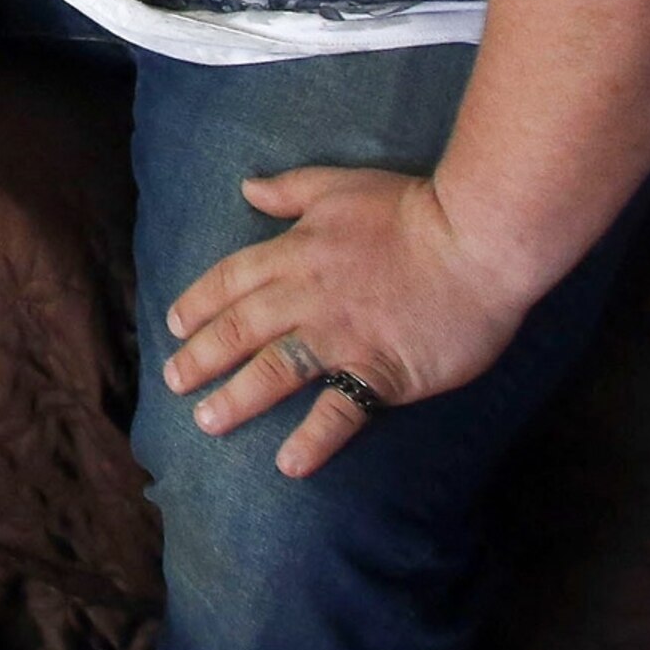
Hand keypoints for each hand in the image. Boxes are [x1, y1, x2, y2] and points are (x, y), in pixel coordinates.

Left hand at [162, 168, 531, 476]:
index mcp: (294, 253)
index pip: (230, 281)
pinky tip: (289, 465)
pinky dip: (312, 440)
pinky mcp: (381, 371)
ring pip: (274, 371)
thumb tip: (247, 188)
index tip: (174, 326)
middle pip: (239, 330)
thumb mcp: (339, 185)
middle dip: (200, 358)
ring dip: (236, 399)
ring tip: (207, 423)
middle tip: (173, 382)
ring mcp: (342, 337)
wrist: (476, 240)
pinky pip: (339, 411)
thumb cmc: (411, 208)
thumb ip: (289, 190)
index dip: (197, 304)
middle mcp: (307, 298)